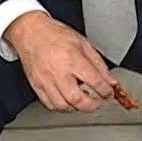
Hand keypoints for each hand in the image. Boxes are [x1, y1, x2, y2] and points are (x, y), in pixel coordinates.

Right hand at [3, 11, 117, 113]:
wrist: (31, 33)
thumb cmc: (56, 35)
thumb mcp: (83, 44)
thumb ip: (98, 64)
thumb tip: (110, 81)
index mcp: (72, 59)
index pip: (94, 81)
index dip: (105, 91)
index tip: (108, 93)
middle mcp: (58, 72)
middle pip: (77, 99)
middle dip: (92, 105)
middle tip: (98, 102)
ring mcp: (46, 81)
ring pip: (63, 106)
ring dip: (76, 107)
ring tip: (82, 101)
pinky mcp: (36, 86)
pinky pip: (50, 105)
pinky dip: (61, 107)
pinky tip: (67, 100)